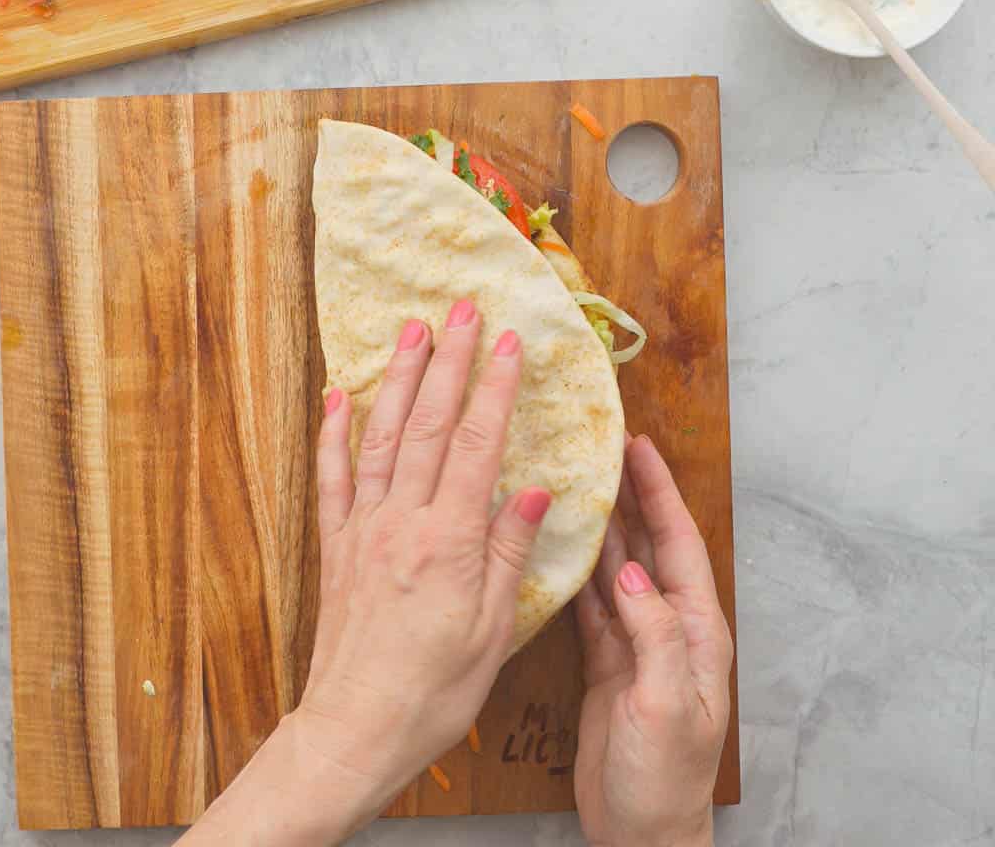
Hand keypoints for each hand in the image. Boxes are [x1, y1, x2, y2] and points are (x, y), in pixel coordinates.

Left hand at [294, 300, 552, 834]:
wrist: (357, 728)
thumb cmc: (436, 689)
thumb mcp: (495, 629)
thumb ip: (511, 550)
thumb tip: (535, 486)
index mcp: (450, 539)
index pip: (478, 444)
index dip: (496, 388)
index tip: (510, 342)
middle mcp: (403, 520)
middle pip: (429, 424)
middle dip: (449, 361)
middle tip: (461, 310)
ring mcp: (363, 528)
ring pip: (381, 436)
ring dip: (399, 380)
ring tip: (412, 332)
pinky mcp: (336, 545)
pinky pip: (332, 477)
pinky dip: (334, 432)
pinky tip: (340, 395)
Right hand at [573, 434, 732, 846]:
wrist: (643, 835)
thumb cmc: (667, 779)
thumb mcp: (667, 706)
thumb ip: (653, 637)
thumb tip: (629, 572)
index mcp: (695, 629)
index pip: (678, 543)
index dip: (660, 492)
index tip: (640, 447)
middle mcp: (667, 624)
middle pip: (647, 544)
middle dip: (630, 494)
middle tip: (602, 448)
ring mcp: (634, 641)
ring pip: (615, 566)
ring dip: (600, 524)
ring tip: (577, 481)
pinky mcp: (605, 660)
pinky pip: (589, 601)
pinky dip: (576, 568)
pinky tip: (559, 543)